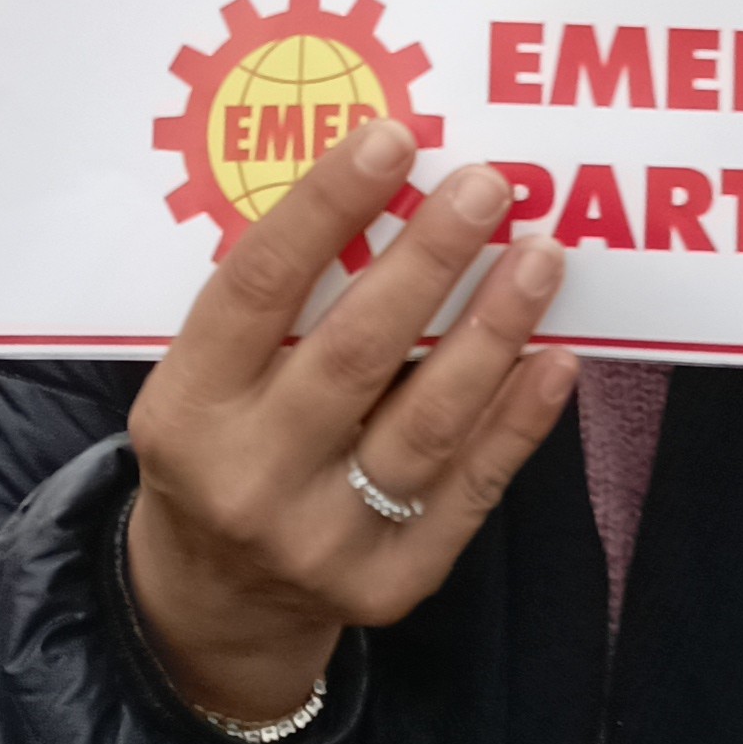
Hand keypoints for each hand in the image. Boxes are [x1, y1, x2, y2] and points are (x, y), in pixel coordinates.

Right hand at [123, 116, 575, 730]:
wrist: (215, 603)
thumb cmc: (223, 446)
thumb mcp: (205, 380)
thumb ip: (273, 305)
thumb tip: (387, 188)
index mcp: (187, 410)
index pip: (258, 290)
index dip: (326, 208)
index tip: (391, 141)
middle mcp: (249, 480)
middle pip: (355, 352)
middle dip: (430, 259)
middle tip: (489, 186)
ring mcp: (321, 542)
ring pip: (428, 423)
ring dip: (495, 331)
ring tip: (541, 258)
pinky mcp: (388, 586)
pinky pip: (470, 491)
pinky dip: (518, 421)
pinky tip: (555, 358)